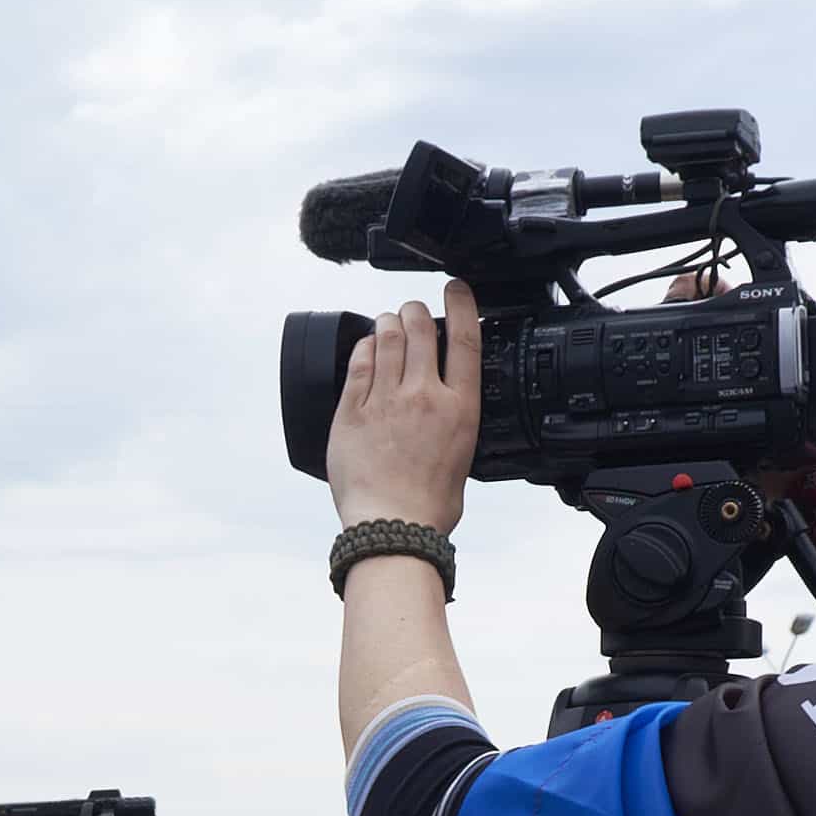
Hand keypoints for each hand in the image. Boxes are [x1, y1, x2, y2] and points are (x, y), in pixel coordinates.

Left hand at [324, 283, 484, 534]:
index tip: (456, 288)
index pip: (464, 338)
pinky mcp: (352, 411)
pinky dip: (364, 348)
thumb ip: (455, 419)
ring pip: (388, 338)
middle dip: (415, 310)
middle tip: (411, 311)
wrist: (393, 528)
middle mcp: (424, 396)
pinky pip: (358, 364)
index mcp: (459, 407)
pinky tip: (366, 347)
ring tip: (388, 324)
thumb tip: (449, 404)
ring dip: (388, 323)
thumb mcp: (463, 454)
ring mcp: (385, 401)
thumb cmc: (429, 505)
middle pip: (420, 328)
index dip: (461, 304)